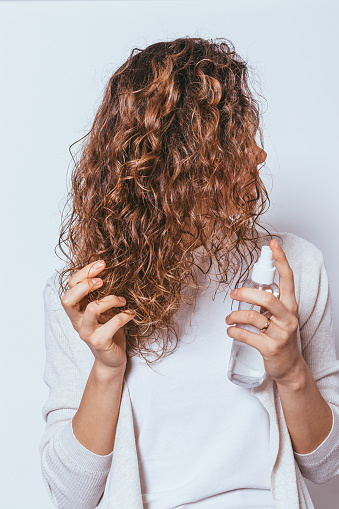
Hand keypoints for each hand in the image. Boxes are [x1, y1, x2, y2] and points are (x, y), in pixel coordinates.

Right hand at [60, 259, 135, 373]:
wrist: (111, 359)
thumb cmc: (109, 330)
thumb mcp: (102, 310)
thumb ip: (100, 294)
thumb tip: (108, 267)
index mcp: (76, 310)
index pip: (70, 287)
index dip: (83, 273)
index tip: (101, 264)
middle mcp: (77, 321)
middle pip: (68, 299)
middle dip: (86, 285)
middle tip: (103, 281)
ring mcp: (87, 333)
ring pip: (92, 309)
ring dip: (110, 300)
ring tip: (123, 301)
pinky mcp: (100, 342)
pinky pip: (112, 324)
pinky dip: (125, 315)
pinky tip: (131, 313)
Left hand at [225, 239, 303, 384]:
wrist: (290, 367)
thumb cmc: (281, 337)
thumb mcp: (280, 318)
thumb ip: (269, 303)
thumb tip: (247, 289)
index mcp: (290, 307)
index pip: (288, 279)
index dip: (281, 260)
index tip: (273, 245)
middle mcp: (288, 318)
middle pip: (267, 298)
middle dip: (246, 293)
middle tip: (233, 294)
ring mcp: (280, 334)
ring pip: (253, 317)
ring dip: (235, 316)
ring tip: (228, 319)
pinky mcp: (270, 349)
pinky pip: (247, 336)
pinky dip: (234, 332)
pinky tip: (230, 331)